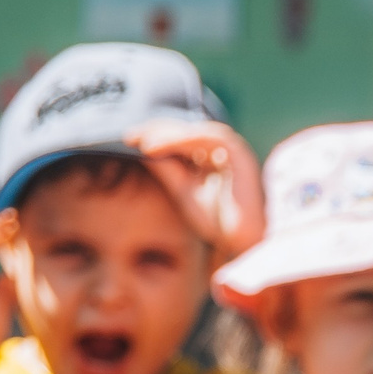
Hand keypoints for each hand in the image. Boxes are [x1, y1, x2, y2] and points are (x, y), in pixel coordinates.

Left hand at [125, 119, 264, 260]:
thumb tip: (142, 148)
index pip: (181, 137)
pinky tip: (156, 148)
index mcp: (212, 156)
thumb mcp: (183, 190)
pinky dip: (180, 141)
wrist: (243, 242)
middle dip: (157, 130)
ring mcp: (232, 150)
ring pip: (195, 131)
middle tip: (129, 136)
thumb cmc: (218, 220)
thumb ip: (167, 169)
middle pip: (186, 130)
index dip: (156, 134)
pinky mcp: (238, 153)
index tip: (129, 139)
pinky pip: (207, 138)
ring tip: (142, 144)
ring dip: (166, 134)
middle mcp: (222, 149)